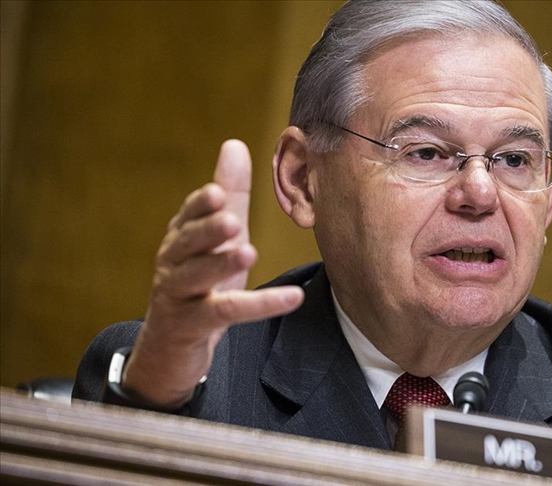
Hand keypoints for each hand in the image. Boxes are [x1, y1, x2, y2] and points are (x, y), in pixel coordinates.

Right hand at [122, 140, 303, 407]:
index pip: (188, 215)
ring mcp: (179, 295)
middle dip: (207, 231)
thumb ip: (227, 193)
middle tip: (230, 220)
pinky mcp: (193, 325)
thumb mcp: (215, 236)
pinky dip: (260, 305)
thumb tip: (235, 144)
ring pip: (197, 277)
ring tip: (247, 252)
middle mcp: (173, 262)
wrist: (172, 345)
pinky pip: (226, 313)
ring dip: (221, 265)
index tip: (219, 192)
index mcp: (181, 237)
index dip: (201, 205)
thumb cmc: (198, 281)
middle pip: (187, 243)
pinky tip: (292, 298)